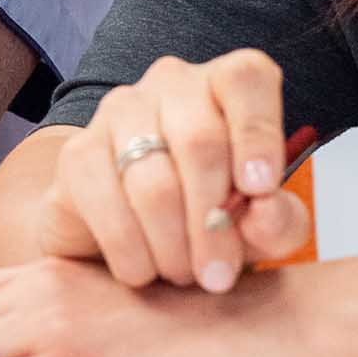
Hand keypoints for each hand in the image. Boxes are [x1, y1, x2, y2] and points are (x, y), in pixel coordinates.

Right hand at [37, 53, 307, 291]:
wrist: (135, 239)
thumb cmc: (212, 218)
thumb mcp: (262, 227)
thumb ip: (279, 220)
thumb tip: (265, 210)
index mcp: (227, 86)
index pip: (247, 80)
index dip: (258, 133)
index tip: (261, 189)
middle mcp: (173, 84)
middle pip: (199, 142)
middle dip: (213, 223)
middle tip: (218, 276)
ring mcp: (119, 111)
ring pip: (153, 181)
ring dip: (173, 246)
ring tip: (183, 276)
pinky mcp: (78, 151)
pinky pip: (107, 205)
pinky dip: (131, 251)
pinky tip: (143, 270)